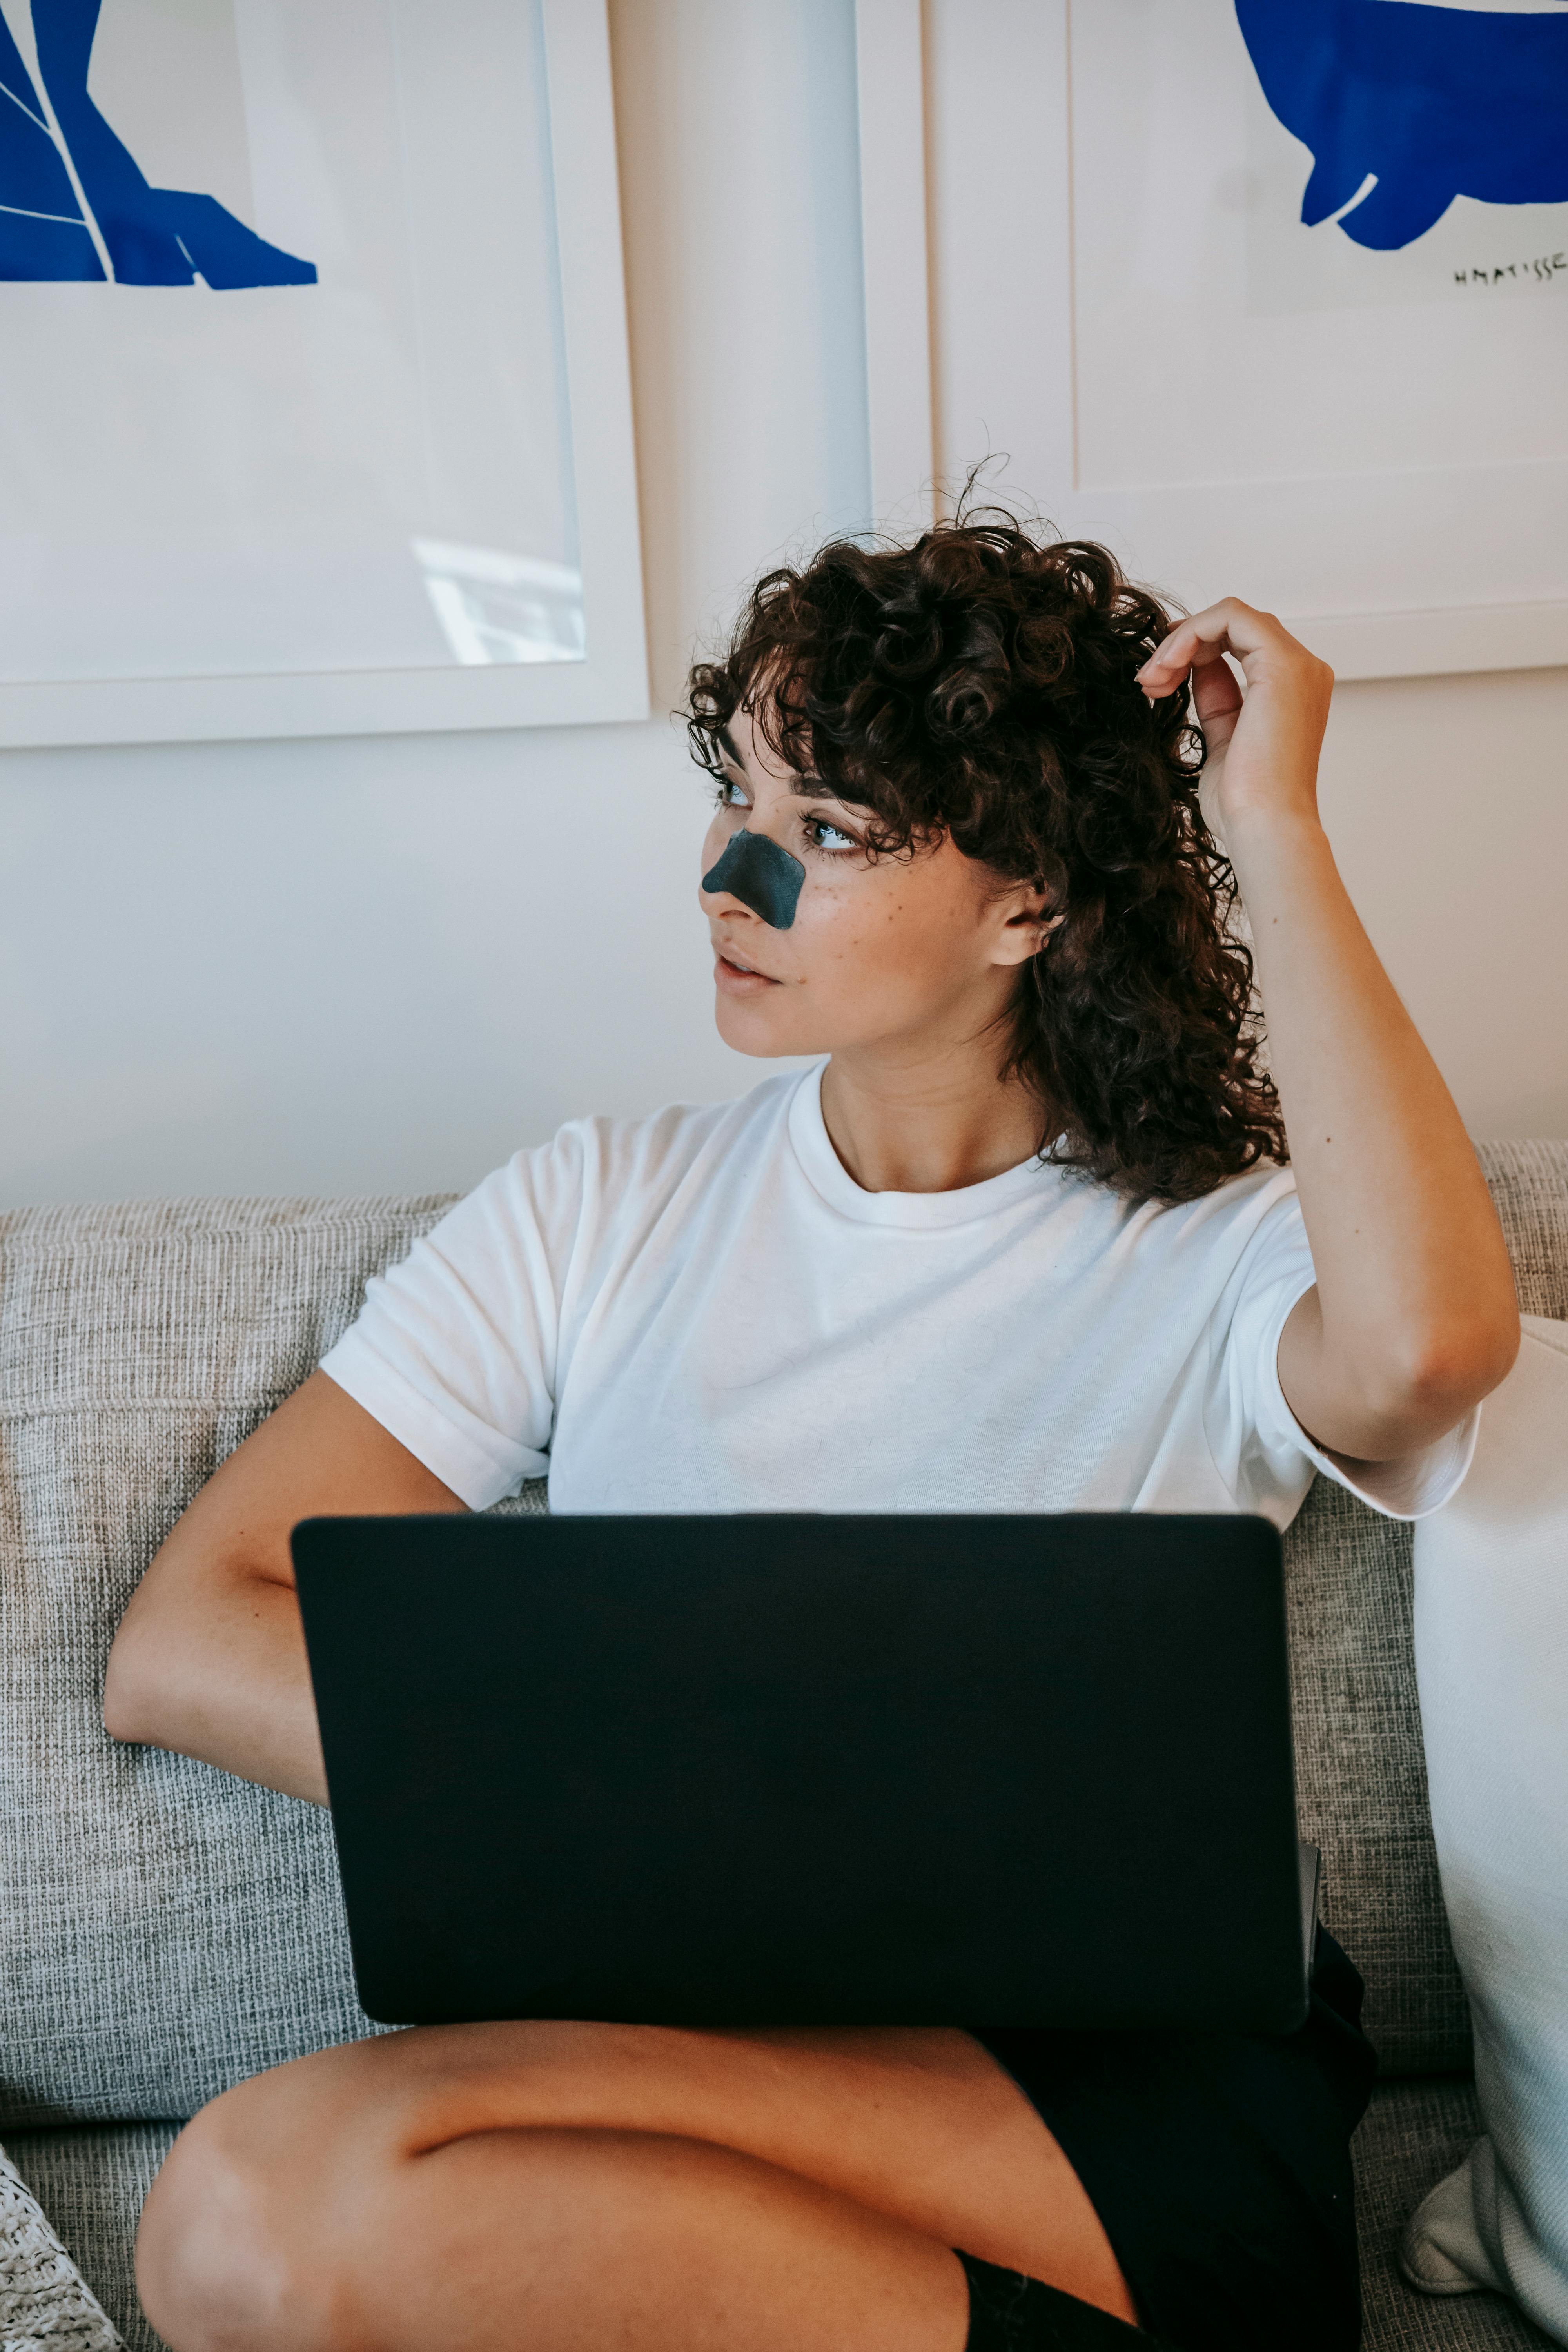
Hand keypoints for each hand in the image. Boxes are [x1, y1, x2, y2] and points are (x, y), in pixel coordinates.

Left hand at [1135, 599, 1333, 851]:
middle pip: (1235, 627)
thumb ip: (1217, 701)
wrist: (1264, 828)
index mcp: (1292, 692)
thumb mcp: (1221, 741)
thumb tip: (1197, 669)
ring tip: (1152, 680)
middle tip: (1149, 682)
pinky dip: (1190, 633)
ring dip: (1181, 641)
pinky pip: (1231, 616)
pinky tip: (1167, 666)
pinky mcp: (1283, 664)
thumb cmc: (1245, 804)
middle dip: (1182, 647)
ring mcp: (1297, 666)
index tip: (1156, 683)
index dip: (1192, 653)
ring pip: (1232, 616)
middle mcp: (1303, 673)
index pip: (1240, 646)